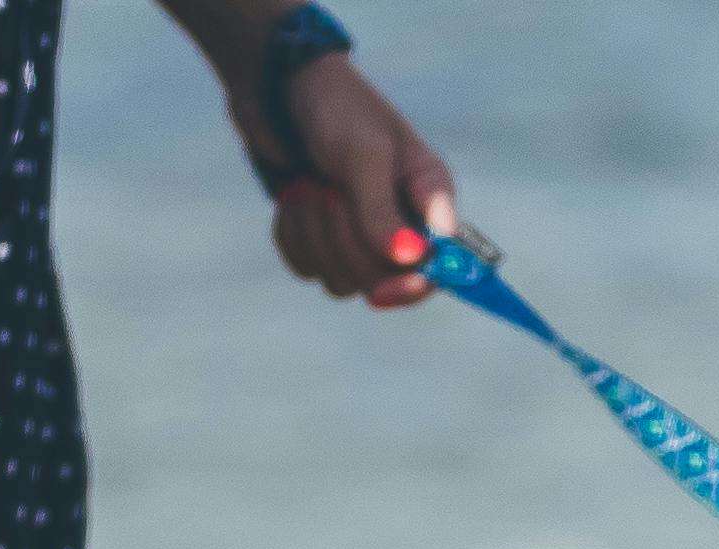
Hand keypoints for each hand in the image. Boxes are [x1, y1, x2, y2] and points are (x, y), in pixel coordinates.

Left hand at [244, 49, 455, 307]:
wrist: (277, 87)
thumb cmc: (336, 108)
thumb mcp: (363, 154)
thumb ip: (382, 210)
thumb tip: (410, 260)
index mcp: (431, 203)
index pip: (441, 267)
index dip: (415, 285)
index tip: (384, 292)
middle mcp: (403, 227)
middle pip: (382, 279)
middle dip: (345, 238)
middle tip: (328, 190)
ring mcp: (360, 237)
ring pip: (341, 280)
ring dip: (313, 233)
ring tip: (307, 185)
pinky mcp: (320, 240)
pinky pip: (307, 269)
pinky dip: (292, 236)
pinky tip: (293, 196)